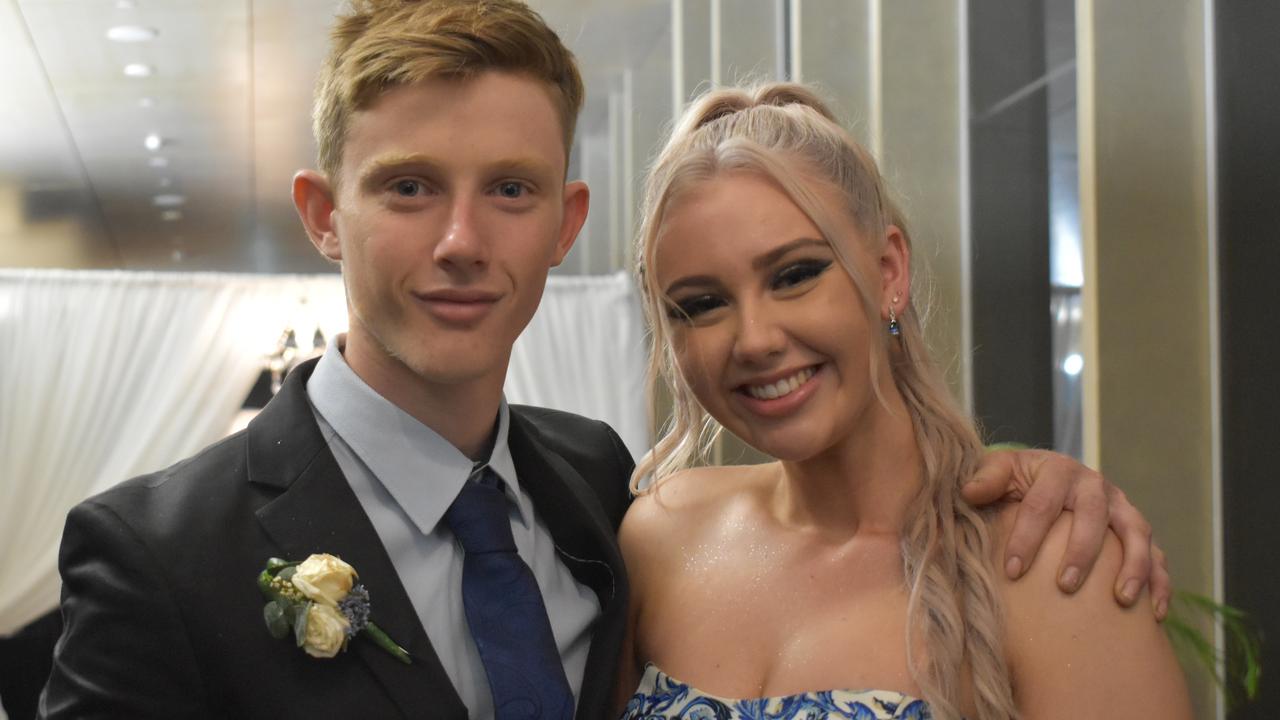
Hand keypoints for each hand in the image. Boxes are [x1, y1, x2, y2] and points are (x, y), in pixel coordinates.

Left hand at [962, 449, 1170, 619]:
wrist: (1046, 476)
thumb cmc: (1016, 480)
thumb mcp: (999, 472)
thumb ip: (986, 479)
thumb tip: (969, 492)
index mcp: (1058, 471)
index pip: (1042, 504)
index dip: (1027, 537)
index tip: (1013, 571)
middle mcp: (1095, 486)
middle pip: (1094, 516)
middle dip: (1082, 551)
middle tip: (1065, 586)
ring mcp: (1121, 507)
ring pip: (1136, 533)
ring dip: (1133, 566)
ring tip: (1121, 600)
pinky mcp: (1136, 530)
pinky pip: (1159, 555)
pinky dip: (1160, 583)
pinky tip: (1156, 614)